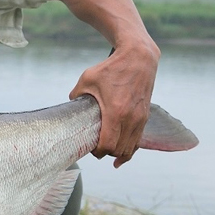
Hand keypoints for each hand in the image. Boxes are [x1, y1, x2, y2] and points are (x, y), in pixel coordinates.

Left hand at [69, 37, 159, 167]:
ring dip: (118, 153)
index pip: (108, 145)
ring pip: (130, 148)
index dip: (98, 152)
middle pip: (119, 150)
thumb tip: (69, 107)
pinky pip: (138, 140)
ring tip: (107, 154)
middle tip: (95, 149)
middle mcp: (131, 118)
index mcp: (115, 112)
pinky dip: (130, 149)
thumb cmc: (112, 67)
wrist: (139, 58)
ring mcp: (140, 118)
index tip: (90, 149)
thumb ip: (76, 95)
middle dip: (106, 154)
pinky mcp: (145, 116)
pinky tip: (121, 156)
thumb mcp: (87, 79)